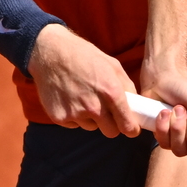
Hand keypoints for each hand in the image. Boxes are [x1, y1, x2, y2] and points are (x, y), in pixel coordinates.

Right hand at [25, 24, 143, 136]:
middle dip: (111, 124)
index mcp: (111, 92)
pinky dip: (74, 116)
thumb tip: (136, 105)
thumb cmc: (83, 56)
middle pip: (111, 132)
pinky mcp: (60, 118)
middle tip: (106, 112)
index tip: (130, 128)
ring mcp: (75, 114)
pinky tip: (70, 99)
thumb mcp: (112, 65)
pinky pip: (74, 125)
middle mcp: (93, 106)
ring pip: (91, 127)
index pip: (127, 126)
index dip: (131, 129)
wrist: (50, 53)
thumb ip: (127, 87)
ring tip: (83, 97)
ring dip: (91, 118)